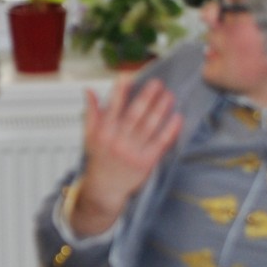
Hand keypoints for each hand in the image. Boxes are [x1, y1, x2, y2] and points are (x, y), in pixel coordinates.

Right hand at [71, 76, 181, 235]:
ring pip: (149, 126)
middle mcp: (118, 141)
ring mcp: (133, 152)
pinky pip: (160, 143)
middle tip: (158, 83)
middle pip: (134, 115)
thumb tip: (89, 91)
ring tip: (169, 96)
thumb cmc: (99, 160)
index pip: (113, 108)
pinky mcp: (146, 162)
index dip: (120, 92)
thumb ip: (91, 112)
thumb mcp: (90, 136)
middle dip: (147, 97)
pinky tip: (177, 118)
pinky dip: (169, 130)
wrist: (104, 190)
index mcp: (104, 132)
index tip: (128, 77)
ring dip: (160, 109)